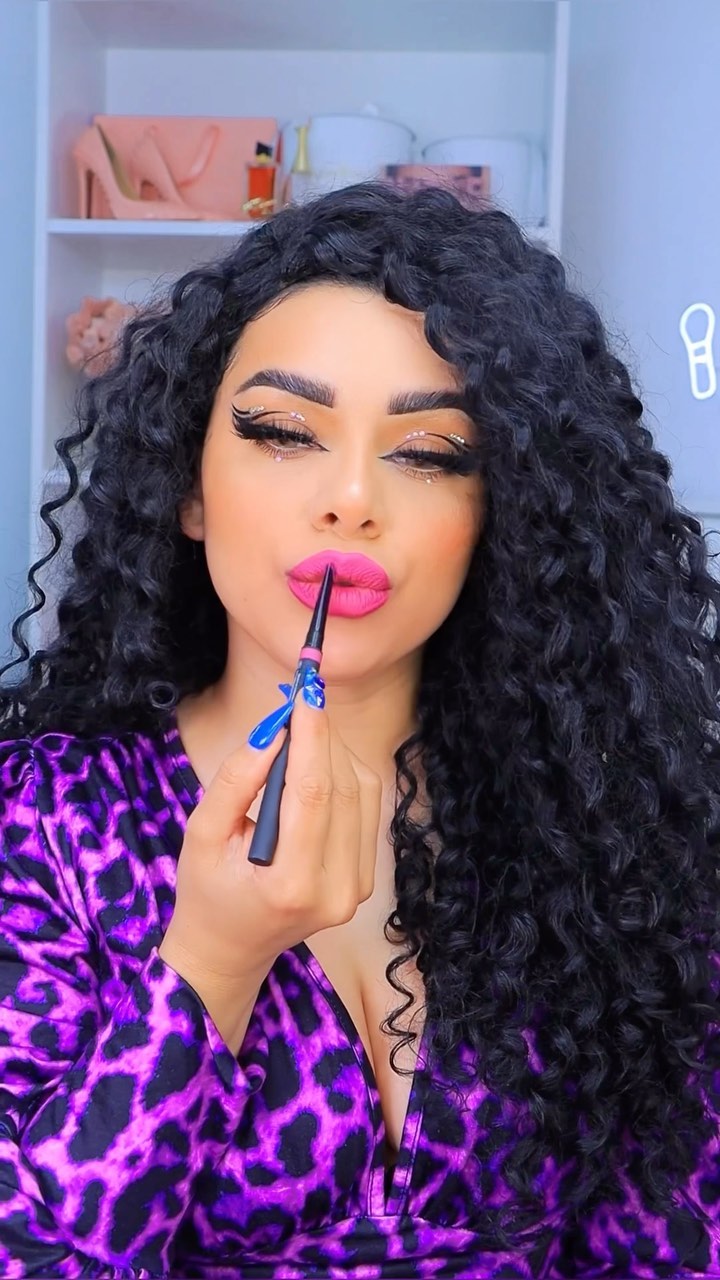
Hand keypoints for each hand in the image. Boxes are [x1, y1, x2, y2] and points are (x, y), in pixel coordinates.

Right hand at [160, 693, 381, 987]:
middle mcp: (335, 889)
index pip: (313, 793)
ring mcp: (357, 888)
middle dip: (324, 736)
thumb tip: (273, 731)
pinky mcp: (365, 880)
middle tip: (301, 700)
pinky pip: (367, 809)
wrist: (230, 947)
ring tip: (302, 732)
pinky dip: (346, 774)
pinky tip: (317, 764)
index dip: (312, 736)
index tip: (305, 692)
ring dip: (336, 752)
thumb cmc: (207, 889)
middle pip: (344, 788)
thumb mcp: (201, 833)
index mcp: (290, 884)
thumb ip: (235, 782)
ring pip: (363, 793)